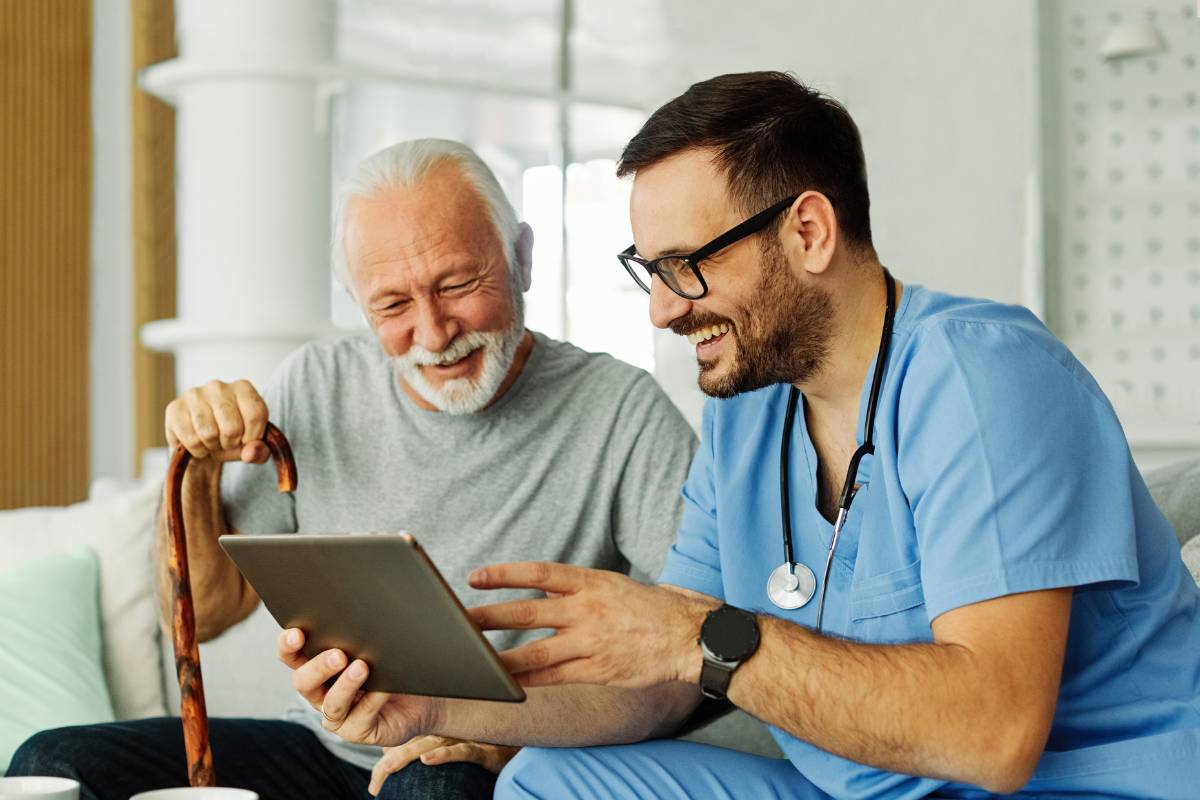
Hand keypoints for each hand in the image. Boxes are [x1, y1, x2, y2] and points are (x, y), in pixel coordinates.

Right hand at [164, 379, 271, 462]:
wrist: (202, 443)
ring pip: (210, 434)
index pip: (256, 415)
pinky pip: (191, 440)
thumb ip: (261, 451)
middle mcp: (218, 386)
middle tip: (226, 442)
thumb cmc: (232, 439)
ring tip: (212, 442)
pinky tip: (198, 444)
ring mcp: (194, 395)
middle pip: (232, 428)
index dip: (253, 437)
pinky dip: (197, 450)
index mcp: (243, 388)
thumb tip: (250, 453)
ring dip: (213, 447)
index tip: (247, 440)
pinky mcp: (175, 408)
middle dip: (231, 444)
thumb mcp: (253, 447)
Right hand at [276, 628, 441, 746]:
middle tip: (338, 654)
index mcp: (318, 667)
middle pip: (304, 682)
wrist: (422, 700)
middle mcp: (322, 693)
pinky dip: (372, 701)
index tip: (296, 633)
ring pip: (331, 704)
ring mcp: (339, 715)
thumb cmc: (394, 666)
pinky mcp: (358, 731)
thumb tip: (365, 602)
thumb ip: (362, 631)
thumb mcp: (376, 645)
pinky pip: (360, 718)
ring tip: (362, 667)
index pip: (292, 657)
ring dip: (345, 685)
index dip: (288, 647)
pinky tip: (384, 688)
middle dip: (319, 667)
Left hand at [368, 737, 519, 795]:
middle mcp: (448, 732)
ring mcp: (464, 739)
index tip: (375, 786)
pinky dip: (444, 754)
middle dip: (392, 762)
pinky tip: (427, 759)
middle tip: (376, 780)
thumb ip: (420, 748)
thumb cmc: (481, 747)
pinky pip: (461, 751)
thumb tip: (388, 755)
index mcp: (437, 732)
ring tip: (388, 767)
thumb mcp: (449, 750)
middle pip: (413, 744)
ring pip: (432, 744)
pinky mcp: (482, 749)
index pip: (406, 744)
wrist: (516, 747)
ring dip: (409, 755)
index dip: (387, 761)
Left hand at [467, 562, 718, 688]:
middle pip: (527, 614)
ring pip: (536, 652)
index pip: (539, 573)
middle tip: (459, 622)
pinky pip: (557, 679)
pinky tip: (510, 686)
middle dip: (489, 618)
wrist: (694, 636)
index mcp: (593, 582)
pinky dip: (531, 683)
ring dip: (502, 657)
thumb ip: (580, 589)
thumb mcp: (617, 585)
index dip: (505, 575)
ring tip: (474, 661)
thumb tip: (545, 590)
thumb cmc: (657, 609)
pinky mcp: (600, 671)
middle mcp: (588, 609)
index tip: (476, 577)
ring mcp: (593, 642)